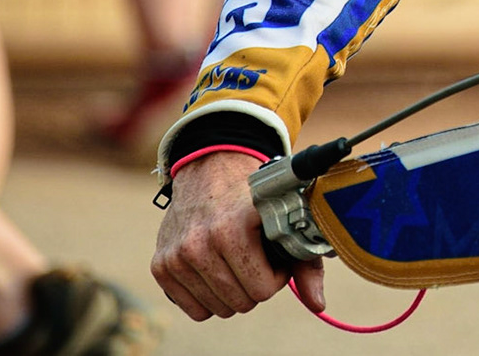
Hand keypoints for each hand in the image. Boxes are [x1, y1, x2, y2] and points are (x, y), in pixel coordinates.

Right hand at [150, 152, 324, 319]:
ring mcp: (176, 256)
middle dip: (256, 285)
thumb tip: (318, 304)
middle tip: (256, 259)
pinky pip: (194, 309)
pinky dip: (209, 296)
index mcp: (233, 228)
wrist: (211, 168)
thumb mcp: (285, 218)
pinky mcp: (161, 266)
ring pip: (218, 308)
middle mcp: (200, 243)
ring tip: (237, 261)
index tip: (274, 256)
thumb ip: (306, 263)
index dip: (277, 276)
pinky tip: (217, 270)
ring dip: (233, 291)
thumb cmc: (254, 197)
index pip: (263, 289)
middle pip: (241, 302)